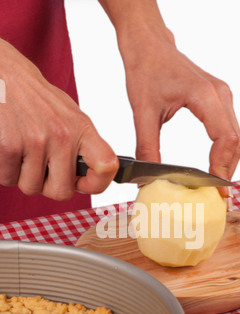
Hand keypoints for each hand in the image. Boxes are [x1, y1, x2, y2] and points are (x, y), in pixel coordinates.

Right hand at [0, 39, 118, 199]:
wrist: (1, 72)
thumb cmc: (34, 97)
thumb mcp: (67, 114)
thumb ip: (81, 146)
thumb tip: (92, 177)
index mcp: (81, 128)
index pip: (106, 166)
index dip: (97, 184)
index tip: (82, 183)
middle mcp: (62, 135)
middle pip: (62, 192)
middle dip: (48, 186)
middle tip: (40, 168)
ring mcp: (36, 140)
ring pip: (31, 188)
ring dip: (23, 176)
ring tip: (21, 152)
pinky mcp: (10, 145)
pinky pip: (8, 178)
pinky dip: (5, 169)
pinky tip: (8, 148)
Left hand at [119, 31, 239, 196]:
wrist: (149, 45)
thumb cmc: (145, 70)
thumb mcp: (143, 112)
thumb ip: (147, 147)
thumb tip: (146, 180)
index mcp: (205, 96)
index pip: (225, 139)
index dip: (222, 168)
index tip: (216, 191)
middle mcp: (220, 95)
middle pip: (236, 142)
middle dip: (228, 171)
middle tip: (218, 198)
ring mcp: (222, 96)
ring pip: (236, 138)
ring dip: (228, 163)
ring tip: (216, 187)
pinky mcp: (218, 99)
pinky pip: (229, 130)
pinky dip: (225, 152)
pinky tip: (215, 167)